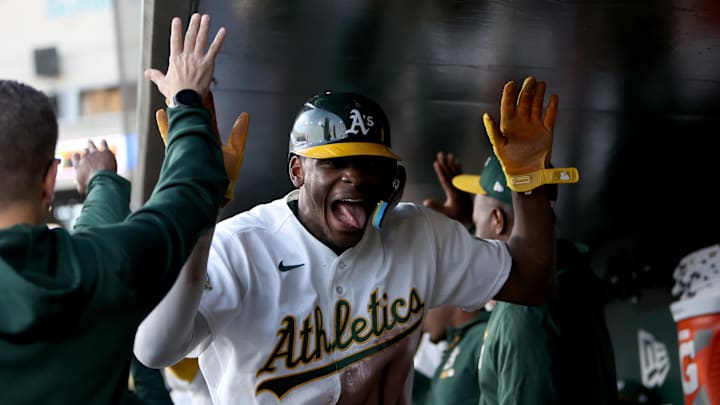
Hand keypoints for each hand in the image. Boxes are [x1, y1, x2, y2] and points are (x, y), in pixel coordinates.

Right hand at [72, 139, 116, 195]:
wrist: (100, 179)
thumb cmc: (90, 185)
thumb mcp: (82, 187)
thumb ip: (80, 186)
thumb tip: (80, 189)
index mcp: (78, 166)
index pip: (75, 158)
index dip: (76, 156)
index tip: (77, 154)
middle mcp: (85, 158)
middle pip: (85, 152)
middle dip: (85, 150)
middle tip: (86, 149)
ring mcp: (95, 154)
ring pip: (92, 147)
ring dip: (91, 144)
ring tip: (90, 142)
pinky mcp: (105, 153)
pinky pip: (103, 146)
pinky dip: (103, 143)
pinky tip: (103, 141)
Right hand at [144, 13, 226, 100]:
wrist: (186, 100)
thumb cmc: (176, 94)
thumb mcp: (162, 84)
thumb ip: (155, 76)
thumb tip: (147, 73)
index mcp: (175, 59)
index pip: (175, 40)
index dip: (176, 29)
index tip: (177, 21)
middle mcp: (186, 56)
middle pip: (190, 36)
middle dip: (193, 25)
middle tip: (196, 17)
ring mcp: (197, 59)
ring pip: (201, 39)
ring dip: (204, 27)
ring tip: (206, 18)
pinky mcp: (207, 64)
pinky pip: (214, 49)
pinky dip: (219, 39)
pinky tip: (223, 31)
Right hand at [155, 91, 249, 205]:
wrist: (210, 194)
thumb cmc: (225, 178)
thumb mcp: (236, 152)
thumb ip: (239, 134)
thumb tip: (245, 114)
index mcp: (212, 139)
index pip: (209, 117)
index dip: (208, 104)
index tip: (206, 91)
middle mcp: (198, 141)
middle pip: (194, 117)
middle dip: (191, 103)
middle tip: (188, 87)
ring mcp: (187, 146)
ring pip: (182, 124)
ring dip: (179, 110)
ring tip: (174, 96)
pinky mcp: (178, 153)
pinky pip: (171, 137)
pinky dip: (166, 126)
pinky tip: (161, 114)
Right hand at [422, 152, 472, 225]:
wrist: (471, 217)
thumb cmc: (458, 215)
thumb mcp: (446, 212)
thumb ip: (436, 206)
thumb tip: (425, 202)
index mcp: (452, 193)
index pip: (444, 179)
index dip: (440, 171)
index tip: (436, 163)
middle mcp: (457, 187)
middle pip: (450, 173)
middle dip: (444, 163)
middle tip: (440, 154)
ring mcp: (461, 186)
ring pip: (456, 172)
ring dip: (452, 163)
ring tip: (449, 155)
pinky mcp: (463, 186)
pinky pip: (461, 175)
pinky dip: (459, 168)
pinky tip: (457, 162)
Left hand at [483, 76, 557, 176]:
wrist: (526, 174)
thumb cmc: (509, 161)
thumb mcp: (498, 145)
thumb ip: (492, 130)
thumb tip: (485, 115)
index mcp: (508, 124)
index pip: (508, 105)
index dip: (509, 94)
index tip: (511, 83)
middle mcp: (521, 122)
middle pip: (524, 102)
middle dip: (527, 90)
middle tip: (530, 79)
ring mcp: (534, 126)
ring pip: (536, 106)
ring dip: (539, 95)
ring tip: (541, 83)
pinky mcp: (546, 132)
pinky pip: (550, 117)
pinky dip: (552, 107)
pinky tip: (553, 97)